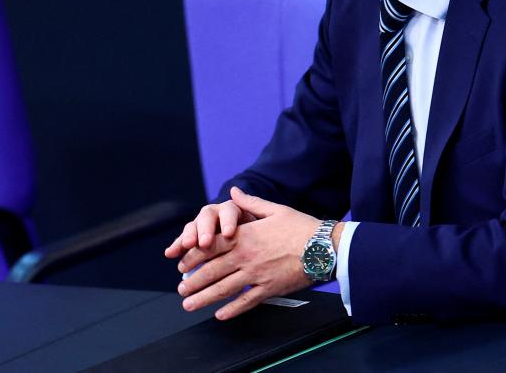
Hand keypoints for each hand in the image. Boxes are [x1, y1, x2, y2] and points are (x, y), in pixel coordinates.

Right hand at [164, 194, 255, 259]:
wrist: (247, 242)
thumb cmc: (257, 236)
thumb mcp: (261, 225)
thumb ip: (256, 213)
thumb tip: (242, 195)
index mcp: (234, 210)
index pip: (229, 211)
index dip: (228, 221)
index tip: (229, 233)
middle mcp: (216, 215)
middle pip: (208, 217)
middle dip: (205, 229)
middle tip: (205, 243)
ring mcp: (202, 225)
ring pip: (193, 226)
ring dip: (189, 236)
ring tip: (187, 246)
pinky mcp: (192, 237)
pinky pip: (183, 240)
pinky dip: (176, 246)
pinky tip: (170, 253)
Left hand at [173, 187, 325, 319]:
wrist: (324, 247)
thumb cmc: (302, 227)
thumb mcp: (275, 210)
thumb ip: (250, 203)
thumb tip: (234, 191)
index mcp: (246, 236)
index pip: (211, 246)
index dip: (193, 255)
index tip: (182, 262)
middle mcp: (247, 256)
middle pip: (212, 270)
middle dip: (193, 280)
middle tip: (181, 287)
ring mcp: (257, 275)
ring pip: (224, 289)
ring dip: (204, 298)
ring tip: (189, 304)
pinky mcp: (269, 289)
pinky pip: (246, 302)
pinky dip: (232, 310)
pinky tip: (220, 315)